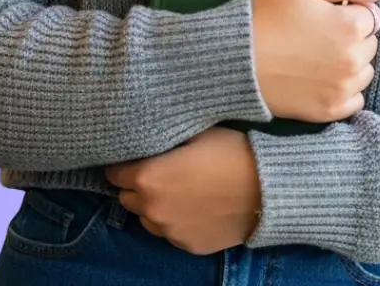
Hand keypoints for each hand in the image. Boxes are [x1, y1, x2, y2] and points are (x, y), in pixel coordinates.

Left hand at [103, 126, 260, 254]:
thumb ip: (165, 140)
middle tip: (158, 173)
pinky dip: (175, 221)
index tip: (135, 158)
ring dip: (154, 206)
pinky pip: (171, 233)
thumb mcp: (194, 133)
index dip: (123, 164)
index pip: (115, 174)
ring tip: (176, 192)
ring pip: (148, 220)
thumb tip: (151, 137)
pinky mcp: (188, 246)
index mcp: (148, 178)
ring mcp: (170, 232)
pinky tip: (194, 207)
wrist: (264, 188)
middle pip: (127, 199)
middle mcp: (152, 210)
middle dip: (136, 186)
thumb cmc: (228, 151)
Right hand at [252, 0, 379, 121]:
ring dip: (351, 62)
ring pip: (365, 70)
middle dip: (352, 36)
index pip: (371, 15)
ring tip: (318, 55)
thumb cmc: (269, 16)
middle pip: (370, 43)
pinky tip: (321, 77)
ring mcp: (344, 88)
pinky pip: (355, 99)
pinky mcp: (330, 110)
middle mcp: (354, 60)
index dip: (349, 11)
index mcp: (352, 26)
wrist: (237, 59)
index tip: (325, 14)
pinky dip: (344, 88)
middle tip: (318, 34)